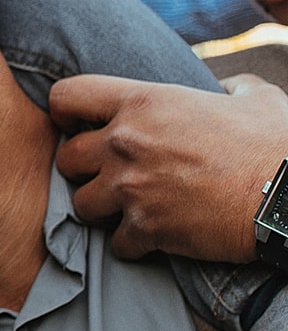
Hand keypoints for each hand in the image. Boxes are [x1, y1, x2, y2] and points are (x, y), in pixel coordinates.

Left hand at [50, 72, 287, 260]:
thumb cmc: (274, 143)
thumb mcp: (253, 98)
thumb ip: (227, 87)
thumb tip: (223, 88)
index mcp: (143, 102)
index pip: (66, 96)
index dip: (64, 111)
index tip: (75, 124)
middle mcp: (126, 143)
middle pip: (66, 158)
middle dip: (83, 168)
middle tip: (107, 173)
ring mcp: (131, 188)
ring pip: (81, 204)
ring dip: (101, 207)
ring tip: (127, 207)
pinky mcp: (145, 228)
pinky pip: (115, 243)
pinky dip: (131, 243)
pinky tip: (151, 237)